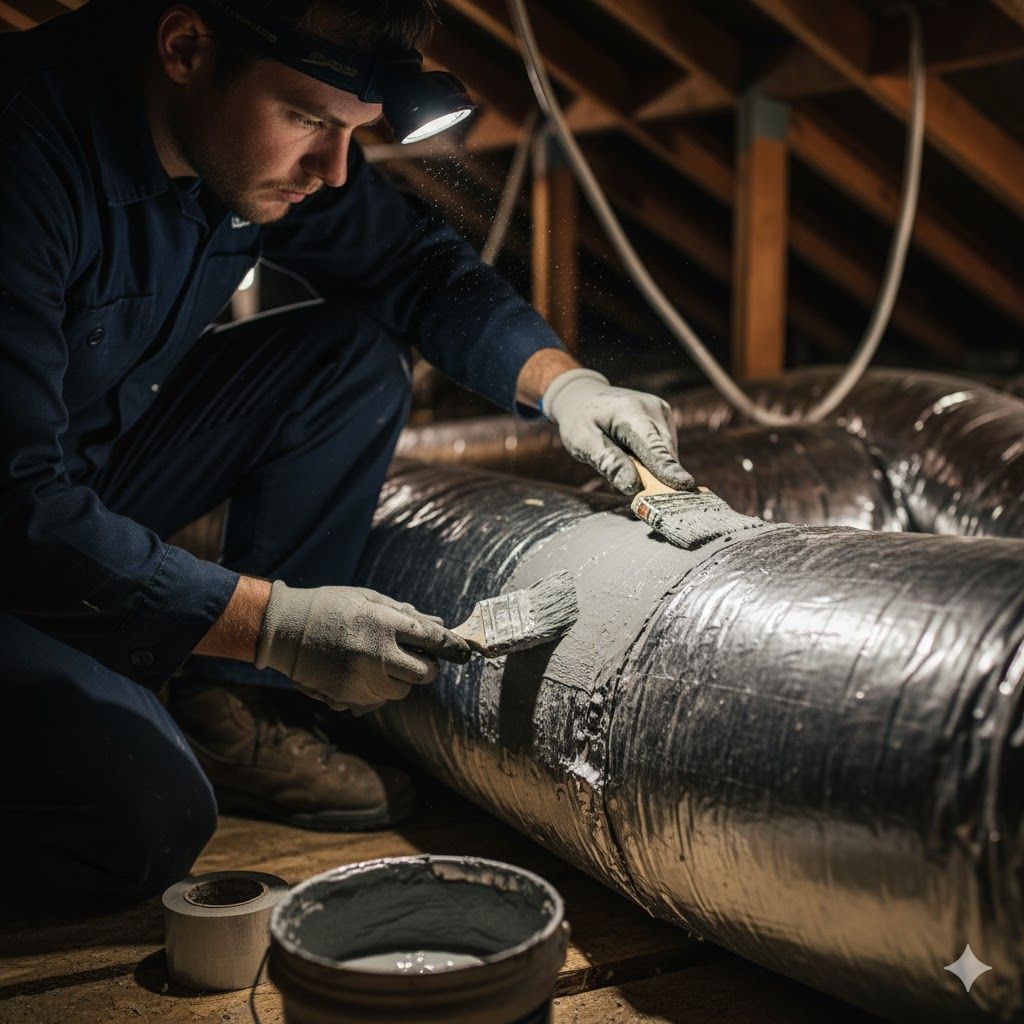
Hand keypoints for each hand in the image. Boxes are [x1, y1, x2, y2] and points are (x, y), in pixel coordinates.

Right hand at [254, 581, 470, 711]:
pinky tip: (363, 672)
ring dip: (401, 679)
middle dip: (427, 667)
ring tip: (382, 662)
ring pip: (403, 691)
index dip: (453, 647)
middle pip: (425, 673)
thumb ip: (405, 614)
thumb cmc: (329, 607)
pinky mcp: (348, 697)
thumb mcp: (368, 599)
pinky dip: (379, 689)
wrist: (283, 629)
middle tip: (419, 658)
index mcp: (383, 623)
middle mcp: (376, 653)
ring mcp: (362, 678)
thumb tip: (440, 623)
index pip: (432, 639)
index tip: (465, 652)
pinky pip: (379, 700)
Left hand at [542, 369, 694, 494]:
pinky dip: (653, 461)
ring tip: (624, 458)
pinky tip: (632, 454)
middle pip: (664, 453)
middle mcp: (653, 409)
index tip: (684, 485)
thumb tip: (633, 486)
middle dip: (657, 476)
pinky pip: (665, 450)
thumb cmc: (580, 420)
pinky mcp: (665, 419)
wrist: (583, 396)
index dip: (667, 467)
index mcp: (630, 411)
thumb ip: (607, 461)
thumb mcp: (582, 441)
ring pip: (667, 454)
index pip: (652, 445)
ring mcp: (662, 413)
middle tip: (639, 492)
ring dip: (652, 468)